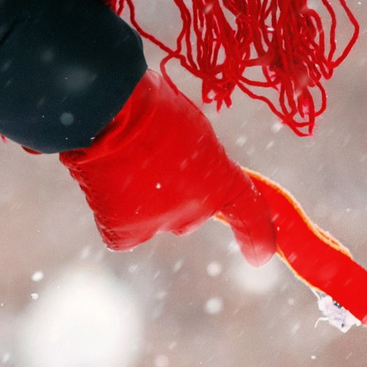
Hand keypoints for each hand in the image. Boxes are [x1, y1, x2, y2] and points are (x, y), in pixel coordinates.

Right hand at [60, 73, 278, 260]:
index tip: (260, 258)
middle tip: (147, 159)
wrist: (113, 114)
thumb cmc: (152, 108)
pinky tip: (106, 181)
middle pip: (185, 212)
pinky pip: (121, 229)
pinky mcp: (125, 234)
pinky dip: (111, 208)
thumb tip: (173, 171)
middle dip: (169, 193)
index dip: (258, 237)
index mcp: (222, 179)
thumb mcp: (190, 130)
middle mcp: (199, 210)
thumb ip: (194, 159)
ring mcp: (162, 225)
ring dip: (136, 194)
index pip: (248, 212)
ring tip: (122, 159)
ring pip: (149, 217)